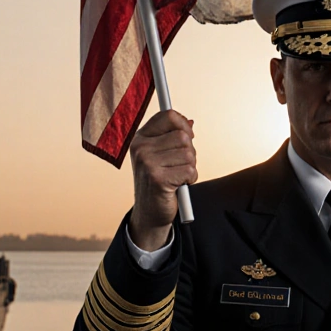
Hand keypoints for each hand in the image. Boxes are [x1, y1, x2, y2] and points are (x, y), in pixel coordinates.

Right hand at [129, 110, 196, 250]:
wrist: (149, 213)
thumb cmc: (159, 182)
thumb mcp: (160, 155)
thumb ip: (171, 137)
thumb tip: (189, 122)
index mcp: (140, 138)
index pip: (168, 116)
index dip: (183, 125)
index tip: (188, 136)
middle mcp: (141, 148)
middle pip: (183, 136)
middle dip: (189, 152)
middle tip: (178, 166)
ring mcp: (147, 163)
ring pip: (189, 153)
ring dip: (190, 167)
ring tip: (177, 176)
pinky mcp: (158, 179)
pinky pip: (190, 170)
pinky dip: (190, 179)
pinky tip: (178, 185)